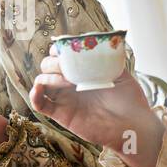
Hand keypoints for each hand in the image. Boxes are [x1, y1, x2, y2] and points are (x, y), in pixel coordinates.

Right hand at [29, 46, 153, 151]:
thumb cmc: (129, 99)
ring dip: (48, 77)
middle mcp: (70, 82)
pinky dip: (34, 96)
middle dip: (53, 63)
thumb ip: (106, 58)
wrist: (132, 124)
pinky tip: (39, 90)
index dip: (59, 48)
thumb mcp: (120, 72)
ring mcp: (65, 97)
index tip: (67, 49)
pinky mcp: (61, 114)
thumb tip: (97, 41)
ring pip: (41, 81)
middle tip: (67, 67)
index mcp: (82, 70)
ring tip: (67, 81)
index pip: (60, 54)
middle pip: (47, 66)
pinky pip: (40, 104)